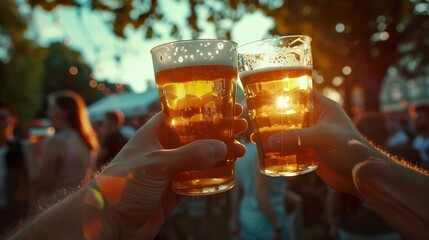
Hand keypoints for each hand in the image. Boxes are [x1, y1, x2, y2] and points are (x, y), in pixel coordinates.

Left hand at [92, 105, 246, 238]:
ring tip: (241, 150)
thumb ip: (189, 155)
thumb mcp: (156, 164)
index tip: (227, 106)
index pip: (184, 113)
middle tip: (242, 127)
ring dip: (221, 153)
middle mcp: (164, 148)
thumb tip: (222, 148)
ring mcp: (170, 170)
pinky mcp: (174, 190)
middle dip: (219, 131)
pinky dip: (214, 175)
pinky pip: (199, 179)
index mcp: (155, 133)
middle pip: (197, 135)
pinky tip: (229, 172)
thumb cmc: (121, 185)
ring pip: (201, 157)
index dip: (206, 109)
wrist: (107, 223)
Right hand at [266, 91, 380, 197]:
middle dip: (273, 117)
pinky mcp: (310, 151)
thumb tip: (268, 143)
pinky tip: (266, 152)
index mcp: (323, 107)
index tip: (264, 94)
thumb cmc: (348, 148)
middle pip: (290, 114)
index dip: (284, 92)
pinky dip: (280, 149)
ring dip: (274, 135)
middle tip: (255, 120)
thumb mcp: (321, 137)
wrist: (361, 174)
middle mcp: (317, 119)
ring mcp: (313, 136)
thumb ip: (294, 138)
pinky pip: (291, 147)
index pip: (300, 93)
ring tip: (256, 138)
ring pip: (289, 132)